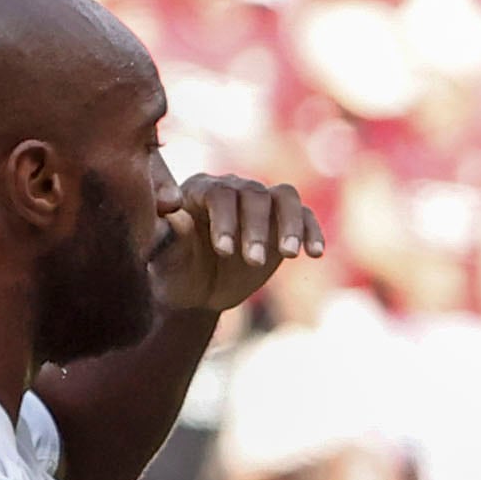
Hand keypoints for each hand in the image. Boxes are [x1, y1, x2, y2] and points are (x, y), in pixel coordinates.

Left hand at [155, 175, 325, 313]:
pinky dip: (312, 231)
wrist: (199, 290)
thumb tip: (170, 215)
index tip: (224, 251)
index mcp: (198, 191)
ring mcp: (261, 204)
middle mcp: (232, 189)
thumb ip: (168, 238)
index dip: (224, 219)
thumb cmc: (176, 272)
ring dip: (290, 224)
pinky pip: (305, 216)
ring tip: (289, 255)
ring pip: (285, 197)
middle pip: (254, 194)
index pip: (218, 194)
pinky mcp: (284, 222)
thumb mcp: (166, 261)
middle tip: (252, 262)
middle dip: (256, 229)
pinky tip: (314, 253)